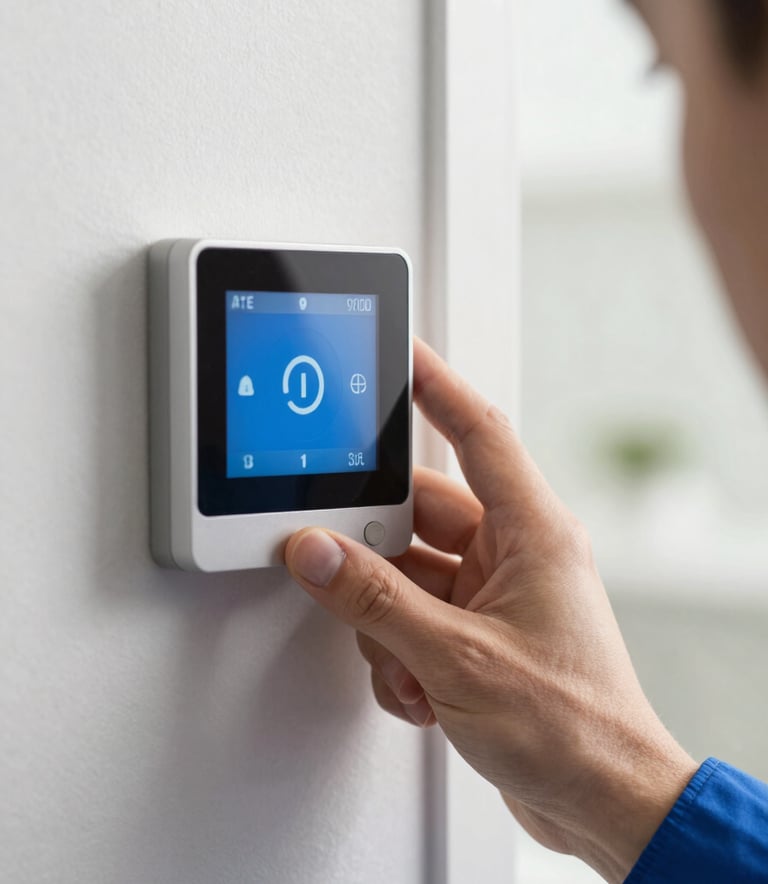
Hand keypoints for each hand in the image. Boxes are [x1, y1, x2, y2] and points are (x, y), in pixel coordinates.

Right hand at [285, 338, 697, 882]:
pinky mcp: (477, 638)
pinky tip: (421, 693)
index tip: (400, 356)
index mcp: (531, 532)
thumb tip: (317, 554)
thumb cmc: (571, 726)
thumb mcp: (456, 657)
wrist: (604, 802)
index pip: (478, 433)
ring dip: (388, 624)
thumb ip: (376, 601)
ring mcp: (494, 598)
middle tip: (337, 562)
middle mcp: (514, 555)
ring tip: (409, 666)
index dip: (435, 388)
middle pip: (419, 516)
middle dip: (377, 553)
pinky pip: (414, 621)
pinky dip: (402, 657)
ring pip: (407, 577)